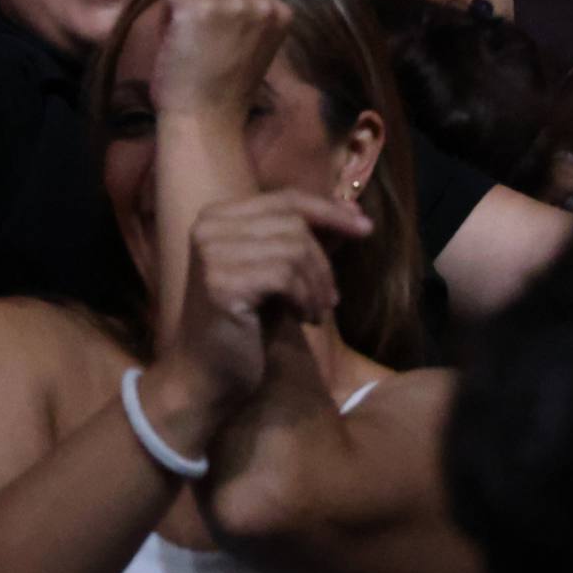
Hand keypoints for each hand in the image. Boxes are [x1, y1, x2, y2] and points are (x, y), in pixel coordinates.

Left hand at [147, 0, 291, 118]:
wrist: (206, 117)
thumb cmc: (227, 93)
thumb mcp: (254, 47)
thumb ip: (246, 18)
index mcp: (280, 12)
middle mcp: (258, 2)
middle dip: (199, 1)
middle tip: (189, 34)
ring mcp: (227, 2)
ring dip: (182, 12)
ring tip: (184, 47)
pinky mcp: (195, 6)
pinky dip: (165, 19)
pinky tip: (173, 44)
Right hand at [152, 190, 364, 430]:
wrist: (207, 374)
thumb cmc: (247, 324)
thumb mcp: (281, 274)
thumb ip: (307, 241)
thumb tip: (353, 214)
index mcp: (218, 216)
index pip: (286, 198)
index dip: (330, 210)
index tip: (365, 227)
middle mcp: (209, 226)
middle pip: (294, 222)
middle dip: (324, 261)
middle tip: (331, 298)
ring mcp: (211, 253)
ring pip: (294, 248)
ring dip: (317, 285)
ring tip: (316, 312)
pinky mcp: (221, 282)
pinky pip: (285, 276)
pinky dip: (305, 298)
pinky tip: (304, 319)